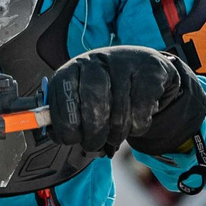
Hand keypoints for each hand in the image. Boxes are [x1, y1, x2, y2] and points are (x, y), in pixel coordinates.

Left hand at [46, 46, 204, 156]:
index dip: (66, 123)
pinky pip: (142, 111)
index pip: (64, 95)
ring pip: (120, 112)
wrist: (142, 68)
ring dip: (117, 134)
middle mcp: (97, 60)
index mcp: (73, 67)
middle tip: (94, 145)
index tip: (72, 139)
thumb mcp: (80, 97)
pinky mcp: (150, 71)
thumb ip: (65, 115)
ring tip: (115, 135)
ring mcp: (126, 63)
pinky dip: (137, 127)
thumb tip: (54, 135)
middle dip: (93, 133)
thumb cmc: (105, 89)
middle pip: (93, 103)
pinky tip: (134, 122)